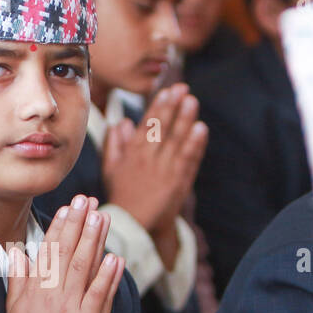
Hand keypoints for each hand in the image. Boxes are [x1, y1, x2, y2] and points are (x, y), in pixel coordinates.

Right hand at [5, 195, 124, 312]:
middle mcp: (52, 294)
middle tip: (87, 200)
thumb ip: (17, 278)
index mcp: (35, 288)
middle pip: (67, 252)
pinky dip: (106, 275)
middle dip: (79, 224)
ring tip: (101, 217)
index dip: (61, 227)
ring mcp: (71, 307)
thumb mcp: (14, 309)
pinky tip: (114, 257)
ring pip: (83, 267)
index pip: (49, 251)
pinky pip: (98, 294)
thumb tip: (16, 251)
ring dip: (93, 240)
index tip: (69, 207)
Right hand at [102, 84, 208, 234]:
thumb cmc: (122, 194)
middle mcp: (148, 160)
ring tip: (192, 101)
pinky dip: (195, 144)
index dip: (157, 107)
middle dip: (172, 107)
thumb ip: (114, 144)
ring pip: (176, 141)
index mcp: (132, 154)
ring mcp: (164, 171)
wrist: (135, 224)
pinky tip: (201, 129)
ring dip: (185, 120)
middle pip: (162, 129)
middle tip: (182, 88)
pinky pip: (188, 160)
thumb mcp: (110, 169)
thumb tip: (121, 122)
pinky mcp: (178, 183)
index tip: (166, 91)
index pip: (146, 126)